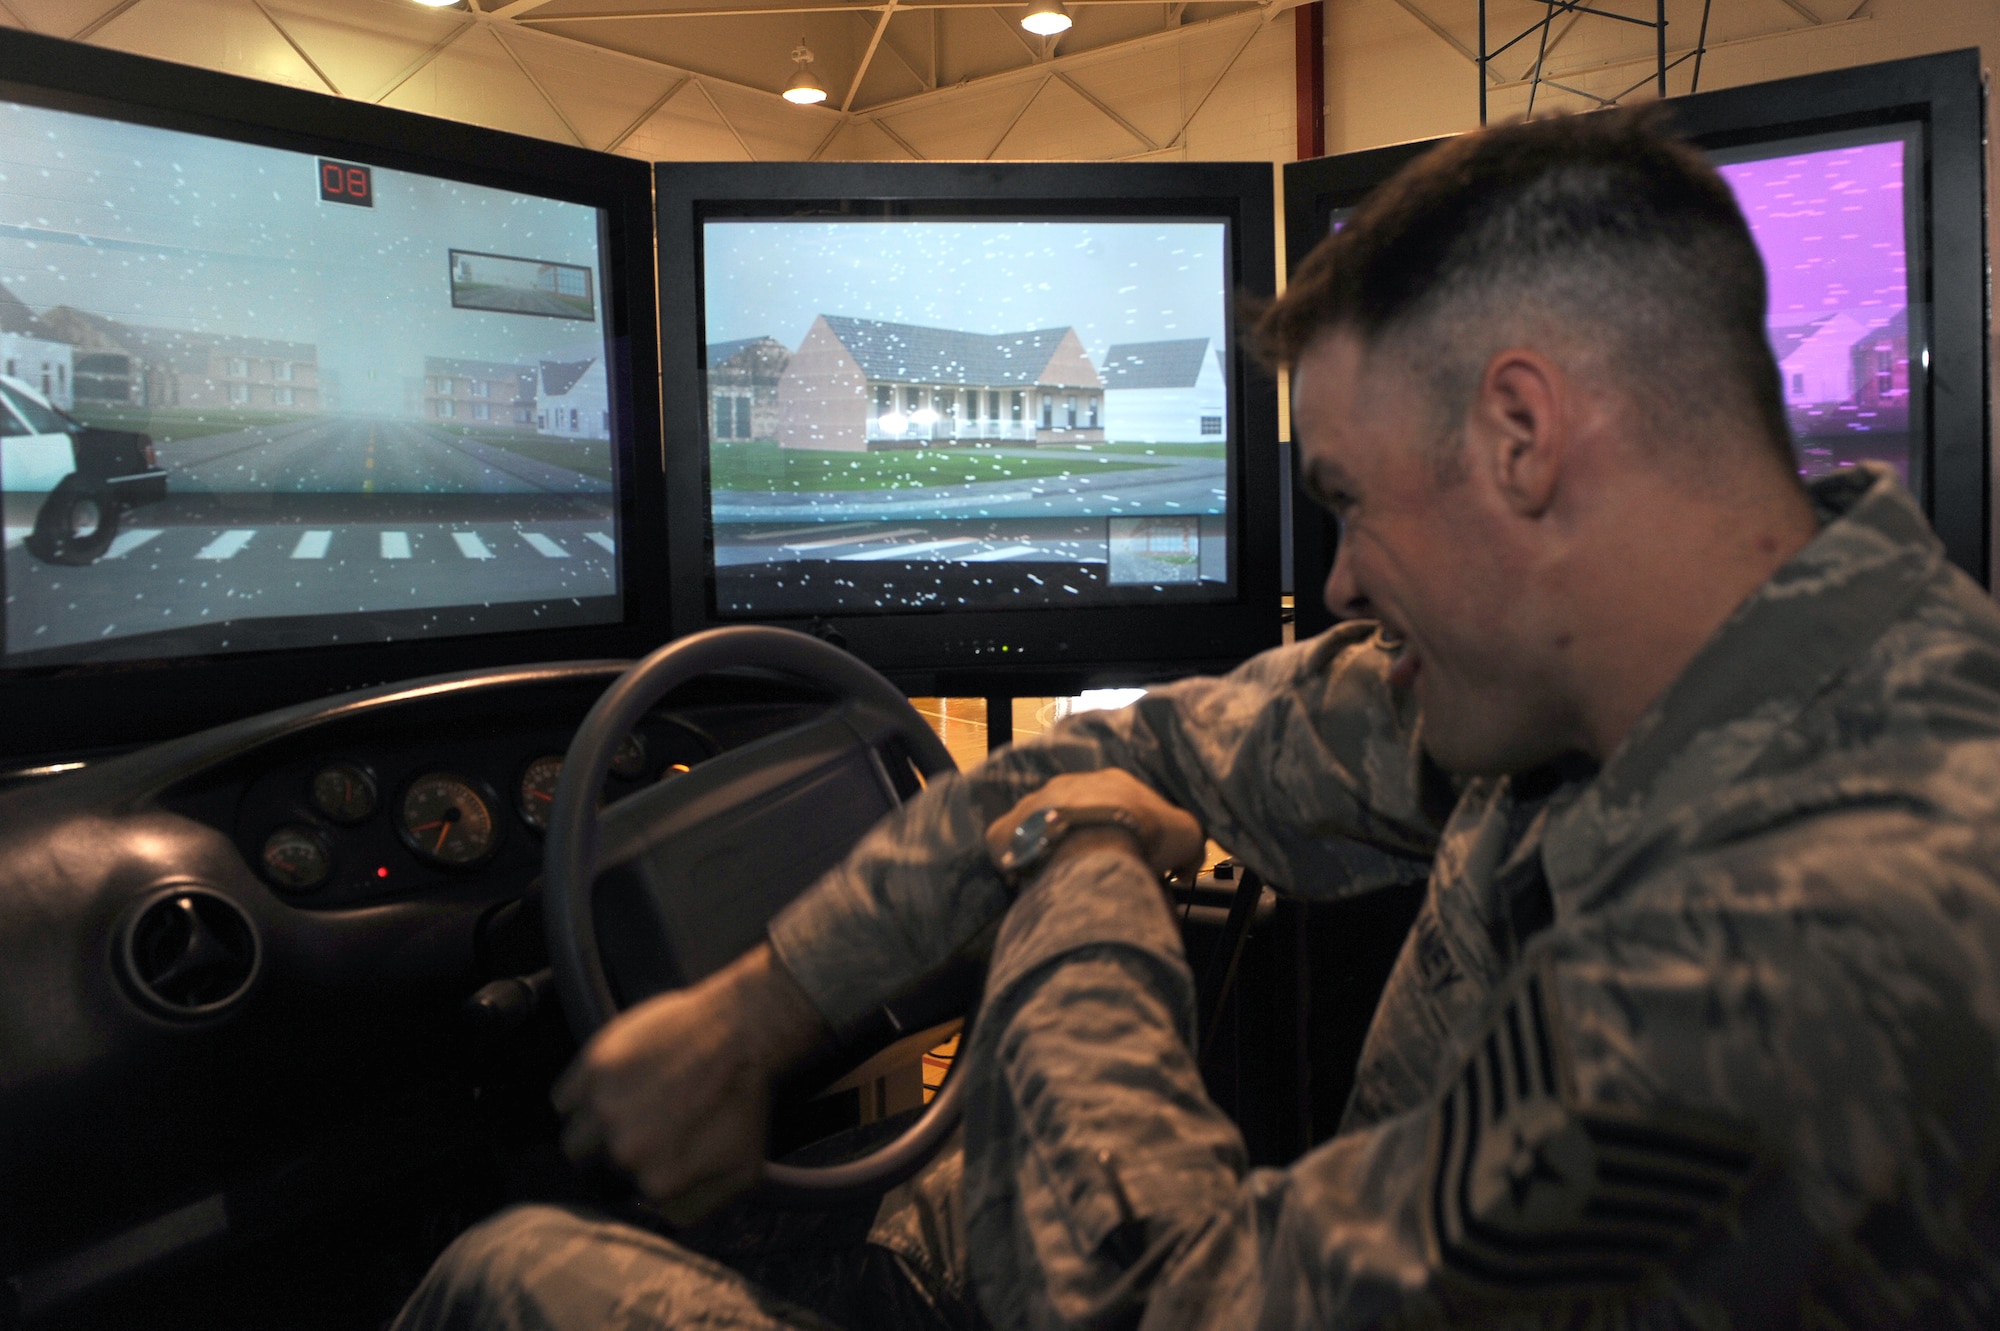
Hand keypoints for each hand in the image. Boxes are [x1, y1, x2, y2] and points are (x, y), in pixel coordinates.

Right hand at [552, 942, 827, 1221]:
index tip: (660, 1145)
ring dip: (593, 1128)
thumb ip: (692, 1210)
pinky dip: (579, 1095)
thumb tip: (653, 1214)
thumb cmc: (745, 1099)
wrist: (742, 1031)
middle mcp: (625, 1150)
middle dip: (614, 1151)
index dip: (643, 1169)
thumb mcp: (741, 1172)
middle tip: (640, 1125)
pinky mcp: (594, 1068)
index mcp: (657, 1181)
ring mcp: (606, 1108)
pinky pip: (563, 1099)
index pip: (627, 1194)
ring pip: (575, 1139)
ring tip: (624, 1106)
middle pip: (595, 1168)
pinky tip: (611, 1084)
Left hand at [986, 768, 1205, 880]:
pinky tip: (1027, 878)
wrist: (1097, 842)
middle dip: (1086, 834)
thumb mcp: (1187, 835)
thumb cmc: (1144, 833)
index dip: (1128, 827)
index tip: (1133, 853)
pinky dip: (1015, 860)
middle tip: (1096, 865)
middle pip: (1077, 809)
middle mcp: (1068, 784)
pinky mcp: (1007, 831)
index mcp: (1112, 781)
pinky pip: (1007, 845)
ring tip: (1061, 875)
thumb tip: (1186, 866)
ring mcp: (1034, 805)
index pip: (1119, 801)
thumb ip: (1188, 845)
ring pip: (1041, 824)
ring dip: (1050, 845)